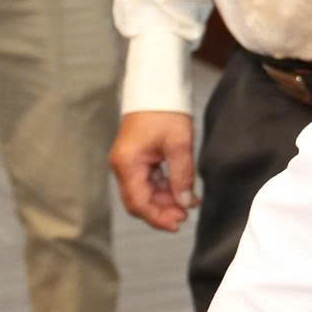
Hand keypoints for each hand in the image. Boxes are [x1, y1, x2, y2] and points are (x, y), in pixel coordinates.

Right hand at [111, 110, 198, 231]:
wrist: (156, 87)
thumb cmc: (165, 111)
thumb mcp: (179, 145)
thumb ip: (182, 176)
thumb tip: (185, 203)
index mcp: (127, 163)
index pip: (138, 202)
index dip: (157, 218)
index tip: (178, 224)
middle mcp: (122, 166)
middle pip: (138, 201)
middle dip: (161, 211)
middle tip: (186, 215)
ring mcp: (127, 162)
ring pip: (144, 193)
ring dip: (165, 200)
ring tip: (189, 201)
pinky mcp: (135, 159)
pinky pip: (147, 181)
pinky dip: (163, 188)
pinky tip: (182, 191)